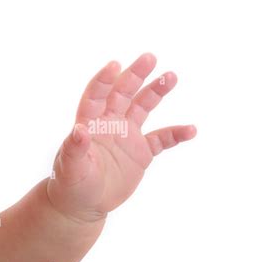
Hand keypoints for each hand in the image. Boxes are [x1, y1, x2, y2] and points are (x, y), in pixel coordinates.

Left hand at [47, 53, 195, 222]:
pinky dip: (175, 134)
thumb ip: (74, 149)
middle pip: (123, 92)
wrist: (85, 204)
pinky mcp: (141, 152)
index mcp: (90, 122)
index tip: (115, 65)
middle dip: (136, 75)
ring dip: (156, 92)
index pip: (96, 95)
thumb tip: (79, 130)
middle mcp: (110, 123)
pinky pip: (161, 139)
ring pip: (143, 107)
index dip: (105, 80)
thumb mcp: (70, 169)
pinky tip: (190, 130)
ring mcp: (127, 135)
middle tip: (150, 57)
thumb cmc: (71, 185)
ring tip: (171, 77)